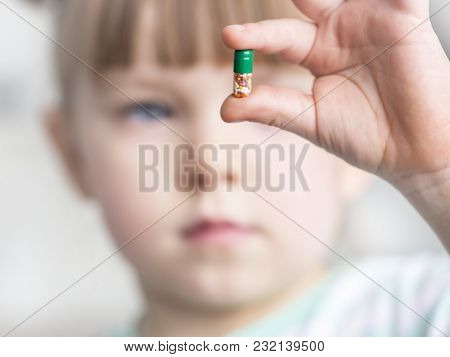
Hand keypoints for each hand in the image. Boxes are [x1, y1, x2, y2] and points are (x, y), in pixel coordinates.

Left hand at [221, 0, 449, 243]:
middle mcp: (339, 31)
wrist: (413, 151)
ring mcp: (370, 20)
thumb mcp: (310, 120)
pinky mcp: (404, 16)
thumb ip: (271, 109)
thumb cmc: (364, 137)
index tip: (229, 37)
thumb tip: (224, 109)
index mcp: (316, 53)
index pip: (278, 37)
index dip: (255, 36)